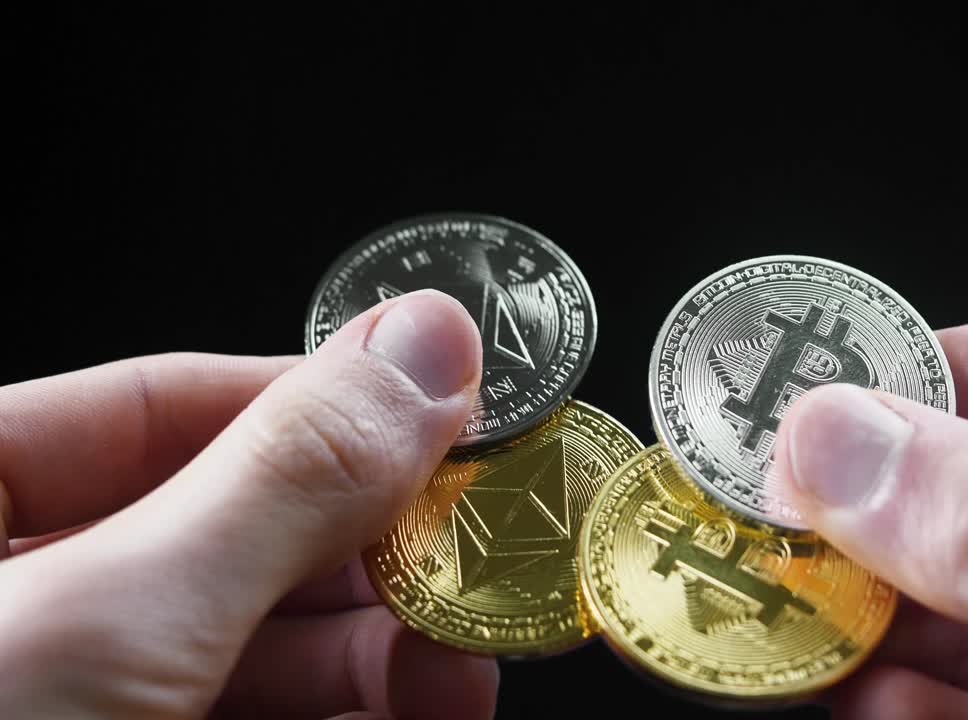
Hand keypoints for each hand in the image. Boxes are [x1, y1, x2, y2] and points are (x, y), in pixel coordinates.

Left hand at [0, 290, 496, 718]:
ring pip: (257, 637)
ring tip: (460, 670)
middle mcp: (25, 600)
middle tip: (473, 547)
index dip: (311, 399)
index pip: (154, 405)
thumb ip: (277, 479)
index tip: (442, 407)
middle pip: (229, 527)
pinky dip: (350, 708)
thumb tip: (424, 344)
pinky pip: (257, 715)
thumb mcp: (116, 622)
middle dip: (369, 545)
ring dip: (381, 646)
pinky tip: (416, 707)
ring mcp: (79, 693)